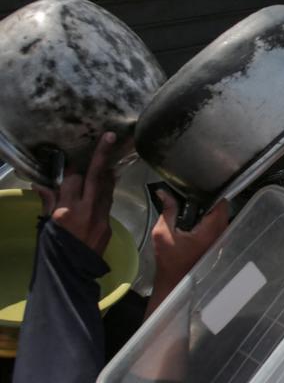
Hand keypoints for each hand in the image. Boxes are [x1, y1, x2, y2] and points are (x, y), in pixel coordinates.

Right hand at [36, 132, 117, 255]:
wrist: (70, 276)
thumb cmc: (51, 251)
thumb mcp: (46, 225)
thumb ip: (49, 202)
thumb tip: (42, 183)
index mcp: (66, 211)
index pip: (72, 180)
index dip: (71, 170)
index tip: (72, 161)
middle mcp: (86, 212)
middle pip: (95, 177)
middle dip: (102, 155)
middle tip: (110, 137)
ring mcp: (101, 219)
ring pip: (107, 189)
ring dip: (107, 173)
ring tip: (109, 159)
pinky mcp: (109, 227)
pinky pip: (108, 203)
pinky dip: (106, 192)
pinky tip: (106, 185)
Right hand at [151, 190, 229, 291]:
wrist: (174, 281)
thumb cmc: (169, 259)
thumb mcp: (163, 233)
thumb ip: (168, 211)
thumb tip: (164, 192)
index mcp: (211, 230)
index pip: (221, 204)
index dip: (213, 193)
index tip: (201, 186)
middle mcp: (221, 234)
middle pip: (222, 209)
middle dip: (210, 200)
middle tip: (194, 194)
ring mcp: (221, 240)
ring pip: (221, 217)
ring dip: (209, 210)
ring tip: (193, 204)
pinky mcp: (217, 244)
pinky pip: (218, 225)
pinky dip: (209, 219)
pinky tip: (195, 218)